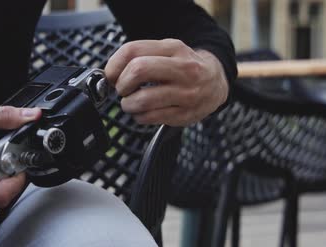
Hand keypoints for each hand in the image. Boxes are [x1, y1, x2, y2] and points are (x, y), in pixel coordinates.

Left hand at [105, 39, 228, 125]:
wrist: (216, 83)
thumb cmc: (184, 67)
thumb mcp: (167, 51)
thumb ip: (140, 56)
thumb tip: (109, 74)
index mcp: (174, 49)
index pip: (133, 50)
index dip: (114, 65)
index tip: (111, 75)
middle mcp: (183, 69)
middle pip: (138, 70)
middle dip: (122, 84)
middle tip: (123, 89)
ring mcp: (187, 93)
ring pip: (143, 99)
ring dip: (128, 104)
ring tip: (130, 103)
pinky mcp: (186, 114)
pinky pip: (151, 117)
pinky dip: (139, 117)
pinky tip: (143, 112)